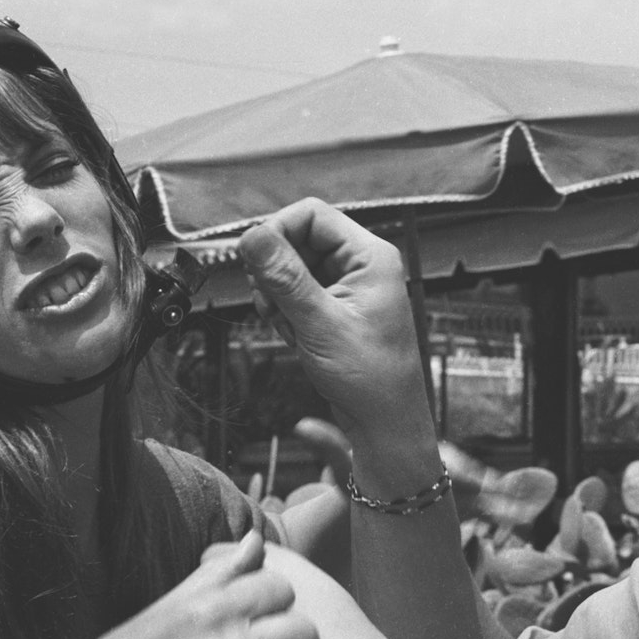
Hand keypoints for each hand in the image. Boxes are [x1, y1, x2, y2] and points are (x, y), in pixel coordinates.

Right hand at [239, 199, 431, 440]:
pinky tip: (295, 336)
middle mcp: (360, 267)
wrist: (384, 423)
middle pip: (297, 241)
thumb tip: (255, 237)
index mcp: (370, 257)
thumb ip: (284, 278)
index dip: (277, 232)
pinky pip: (295, 296)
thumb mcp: (320, 323)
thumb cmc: (374, 379)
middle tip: (270, 301)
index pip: (311, 215)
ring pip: (291, 270)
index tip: (254, 258)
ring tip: (288, 325)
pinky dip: (285, 313)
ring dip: (277, 296)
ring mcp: (346, 289)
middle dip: (275, 272)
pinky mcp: (333, 310)